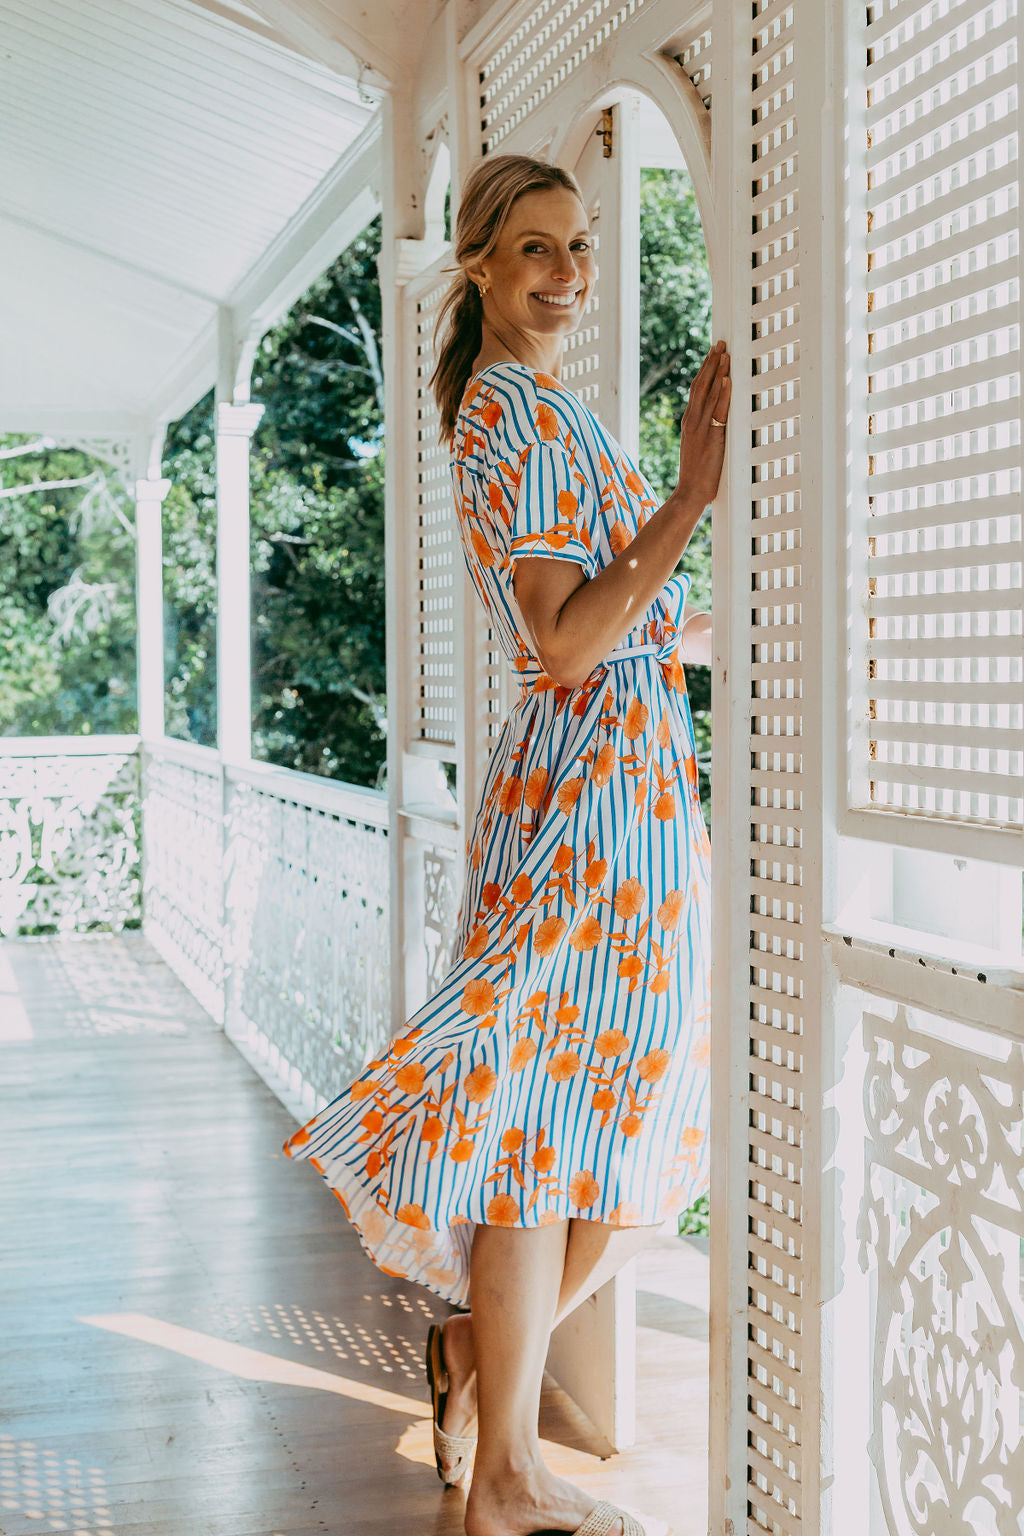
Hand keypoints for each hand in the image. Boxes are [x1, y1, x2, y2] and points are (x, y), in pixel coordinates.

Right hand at [676, 340, 730, 511]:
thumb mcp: (700, 447)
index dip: (705, 370)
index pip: (697, 389)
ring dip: (718, 372)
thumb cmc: (697, 474)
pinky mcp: (711, 438)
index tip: (713, 353)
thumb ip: (706, 431)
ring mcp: (700, 429)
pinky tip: (728, 380)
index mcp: (689, 422)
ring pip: (709, 394)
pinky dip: (723, 394)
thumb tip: (718, 420)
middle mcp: (692, 421)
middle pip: (701, 385)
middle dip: (711, 363)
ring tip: (725, 353)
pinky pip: (718, 412)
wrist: (690, 493)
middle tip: (720, 343)